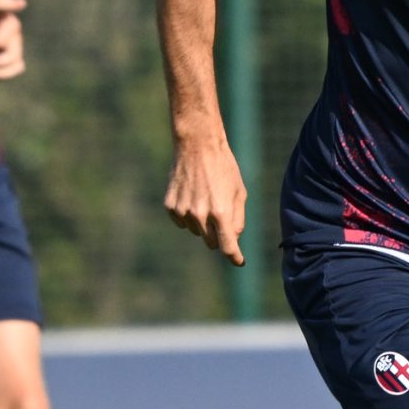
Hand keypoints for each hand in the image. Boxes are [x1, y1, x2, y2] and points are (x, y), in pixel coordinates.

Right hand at [164, 135, 248, 265]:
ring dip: (203, 222)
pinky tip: (191, 195)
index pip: (227, 246)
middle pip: (211, 242)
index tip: (239, 262)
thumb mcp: (239, 192)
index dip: (234, 257)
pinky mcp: (170, 206)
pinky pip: (181, 221)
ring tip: (205, 197)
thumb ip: (238, 219)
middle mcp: (200, 215)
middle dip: (218, 235)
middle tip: (221, 215)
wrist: (197, 146)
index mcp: (220, 213)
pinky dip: (188, 214)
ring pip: (196, 231)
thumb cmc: (223, 168)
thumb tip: (233, 239)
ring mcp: (183, 211)